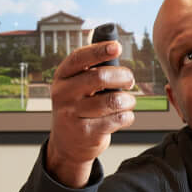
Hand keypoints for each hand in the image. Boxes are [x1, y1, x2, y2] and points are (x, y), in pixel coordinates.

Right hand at [45, 41, 136, 187]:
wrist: (67, 145)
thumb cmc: (79, 108)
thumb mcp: (75, 88)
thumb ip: (90, 70)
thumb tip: (114, 48)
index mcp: (61, 78)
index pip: (78, 58)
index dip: (98, 50)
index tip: (117, 47)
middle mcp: (63, 95)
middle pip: (99, 77)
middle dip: (123, 76)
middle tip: (130, 81)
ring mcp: (72, 115)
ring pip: (113, 100)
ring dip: (128, 100)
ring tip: (127, 102)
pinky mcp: (87, 133)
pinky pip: (119, 119)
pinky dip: (127, 116)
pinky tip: (122, 117)